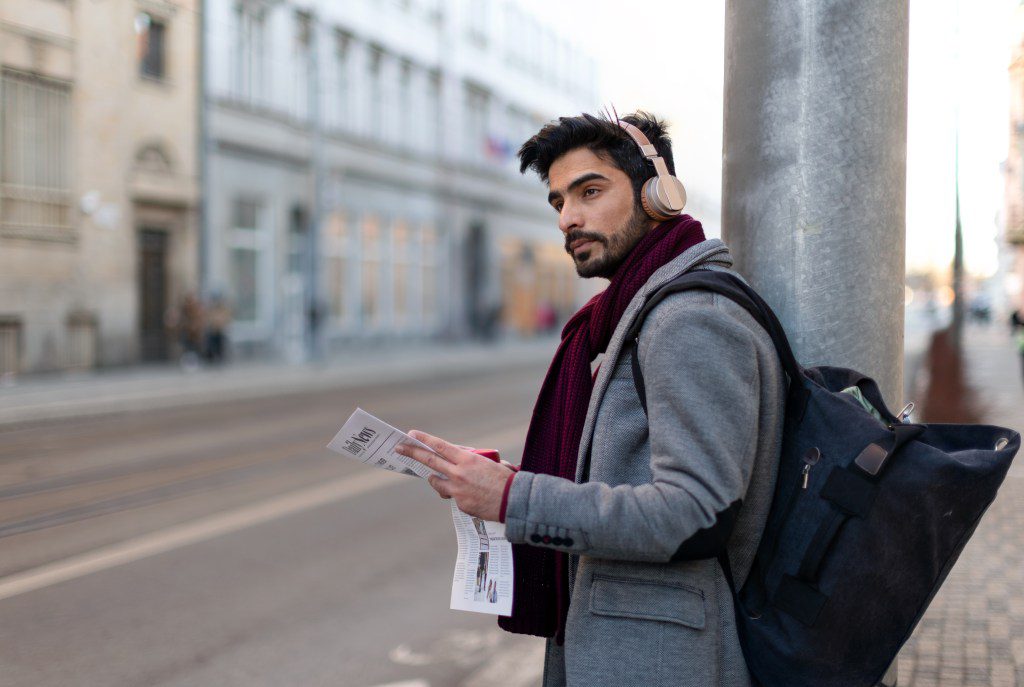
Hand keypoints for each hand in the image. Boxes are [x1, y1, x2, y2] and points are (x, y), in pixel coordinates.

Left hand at [396, 430, 513, 521]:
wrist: (516, 501)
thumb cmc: (506, 479)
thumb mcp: (489, 461)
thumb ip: (471, 459)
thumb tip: (459, 458)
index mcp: (468, 459)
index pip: (440, 446)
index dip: (424, 440)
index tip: (411, 434)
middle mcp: (459, 474)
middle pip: (430, 462)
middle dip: (412, 453)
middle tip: (399, 448)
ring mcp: (458, 490)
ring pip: (436, 482)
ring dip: (436, 478)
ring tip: (441, 478)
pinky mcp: (461, 504)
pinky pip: (453, 496)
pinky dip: (458, 494)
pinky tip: (473, 495)